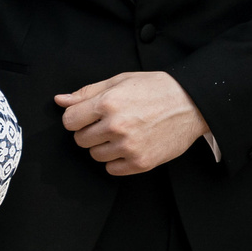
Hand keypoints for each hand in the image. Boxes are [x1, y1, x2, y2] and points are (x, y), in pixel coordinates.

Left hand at [57, 71, 211, 175]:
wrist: (191, 104)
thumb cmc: (156, 89)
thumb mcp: (120, 81)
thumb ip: (87, 92)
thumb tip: (60, 100)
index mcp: (108, 103)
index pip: (69, 121)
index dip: (77, 118)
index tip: (88, 116)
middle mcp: (116, 126)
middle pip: (80, 140)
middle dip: (90, 132)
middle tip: (109, 124)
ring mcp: (128, 146)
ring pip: (95, 155)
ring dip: (104, 146)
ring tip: (123, 133)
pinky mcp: (141, 162)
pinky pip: (112, 169)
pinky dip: (117, 160)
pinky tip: (130, 146)